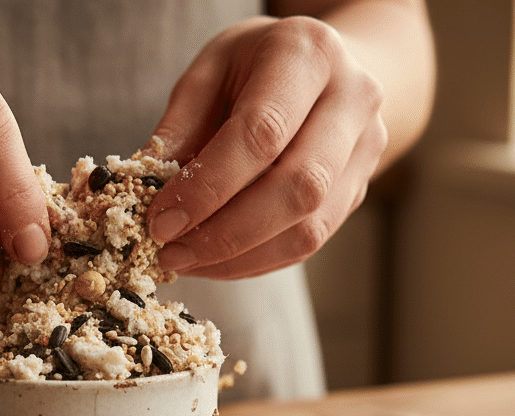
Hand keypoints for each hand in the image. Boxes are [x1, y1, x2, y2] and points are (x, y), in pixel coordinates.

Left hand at [145, 15, 386, 278]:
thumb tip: (148, 192)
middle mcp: (352, 99)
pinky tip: (218, 261)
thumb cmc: (257, 65)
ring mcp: (366, 147)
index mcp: (308, 54)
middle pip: (297, 186)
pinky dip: (259, 260)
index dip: (209, 187)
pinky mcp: (360, 188)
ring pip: (310, 226)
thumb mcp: (209, 72)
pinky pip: (312, 240)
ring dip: (241, 257)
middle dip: (226, 233)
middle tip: (172, 253)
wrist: (325, 67)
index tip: (162, 221)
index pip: (263, 132)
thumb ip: (180, 126)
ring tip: (188, 262)